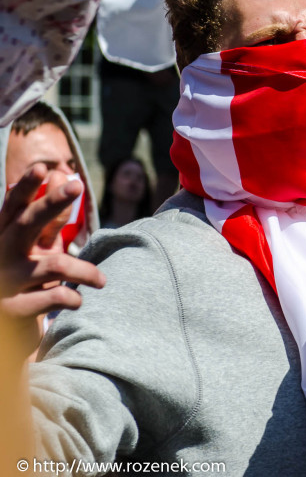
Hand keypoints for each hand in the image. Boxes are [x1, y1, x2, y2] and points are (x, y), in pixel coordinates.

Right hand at [0, 166, 104, 356]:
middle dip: (51, 203)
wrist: (6, 333)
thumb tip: (62, 175)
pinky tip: (79, 301)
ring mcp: (5, 282)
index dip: (26, 188)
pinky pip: (54, 297)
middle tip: (76, 185)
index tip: (42, 167)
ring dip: (84, 271)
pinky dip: (74, 297)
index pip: (13, 208)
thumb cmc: (27, 280)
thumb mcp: (37, 248)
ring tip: (102, 280)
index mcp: (4, 238)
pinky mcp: (14, 309)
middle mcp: (0, 255)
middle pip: (26, 224)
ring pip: (53, 265)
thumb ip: (51, 218)